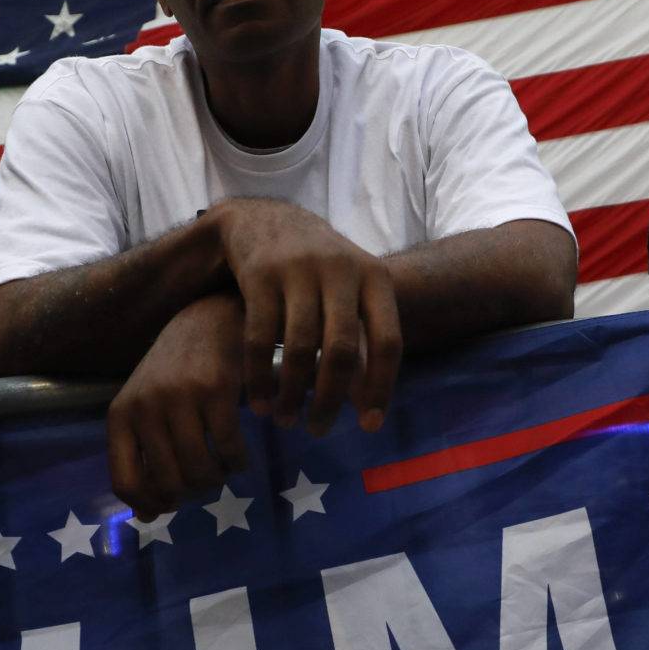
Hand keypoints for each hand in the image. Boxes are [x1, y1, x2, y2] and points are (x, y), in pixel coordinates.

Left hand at [106, 292, 251, 515]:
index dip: (149, 505)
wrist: (205, 320)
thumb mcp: (146, 412)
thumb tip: (146, 517)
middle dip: (191, 493)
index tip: (170, 505)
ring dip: (216, 480)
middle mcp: (144, 407)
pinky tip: (239, 457)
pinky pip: (228, 447)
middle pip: (168, 482)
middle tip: (204, 483)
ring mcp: (179, 398)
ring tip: (223, 471)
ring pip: (199, 469)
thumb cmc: (173, 373)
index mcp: (120, 416)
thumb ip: (143, 459)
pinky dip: (238, 462)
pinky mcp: (214, 390)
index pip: (124, 482)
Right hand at [209, 197, 401, 435]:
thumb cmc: (317, 271)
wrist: (264, 220)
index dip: (381, 387)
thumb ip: (361, 343)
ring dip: (292, 393)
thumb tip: (368, 411)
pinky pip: (260, 338)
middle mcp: (341, 271)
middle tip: (318, 430)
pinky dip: (260, 377)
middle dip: (330, 398)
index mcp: (374, 277)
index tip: (369, 426)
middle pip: (342, 350)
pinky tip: (260, 403)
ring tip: (287, 420)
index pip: (389, 341)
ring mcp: (299, 271)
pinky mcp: (260, 276)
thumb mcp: (349, 293)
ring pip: (299, 347)